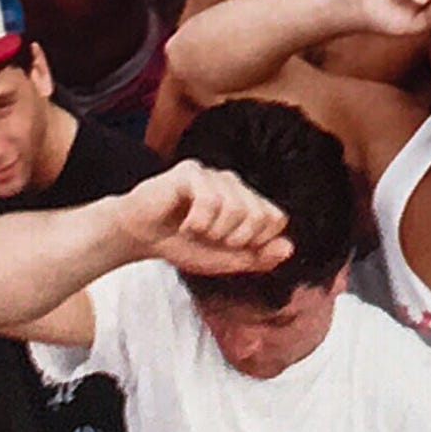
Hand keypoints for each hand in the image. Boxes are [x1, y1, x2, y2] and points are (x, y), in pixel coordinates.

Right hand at [120, 161, 295, 279]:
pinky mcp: (190, 171)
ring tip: (194, 230)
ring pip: (235, 207)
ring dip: (211, 231)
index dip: (256, 242)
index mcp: (247, 202)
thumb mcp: (224, 260)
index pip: (276, 219)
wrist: (140, 237)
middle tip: (209, 238)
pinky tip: (184, 223)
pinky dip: (196, 222)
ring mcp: (213, 175)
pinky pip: (209, 199)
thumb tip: (289, 248)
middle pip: (259, 215)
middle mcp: (235, 184)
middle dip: (233, 239)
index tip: (230, 247)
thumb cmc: (182, 244)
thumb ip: (257, 257)